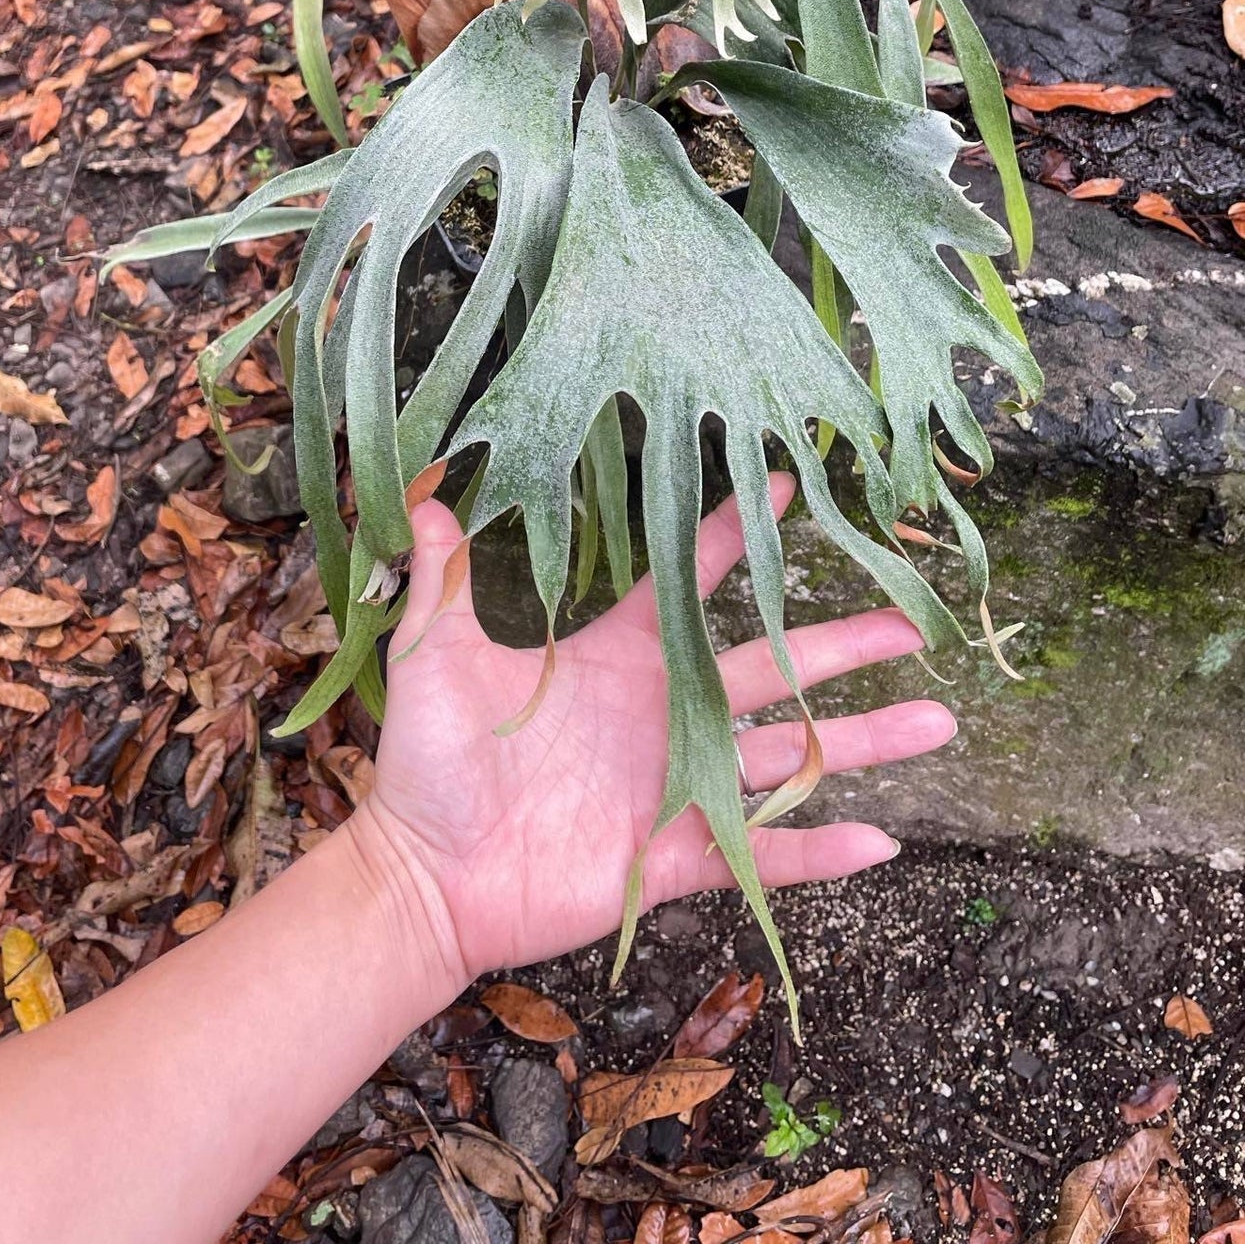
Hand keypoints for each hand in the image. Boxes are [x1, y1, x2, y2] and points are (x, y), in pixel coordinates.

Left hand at [354, 478, 954, 983]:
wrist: (423, 874)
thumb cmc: (427, 761)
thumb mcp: (434, 656)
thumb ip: (443, 580)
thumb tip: (421, 493)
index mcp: (618, 657)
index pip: (688, 584)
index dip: (731, 535)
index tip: (782, 484)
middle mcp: (662, 713)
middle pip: (771, 669)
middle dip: (843, 644)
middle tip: (913, 619)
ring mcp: (675, 786)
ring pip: (788, 757)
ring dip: (863, 741)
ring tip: (938, 720)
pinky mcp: (676, 856)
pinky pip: (762, 851)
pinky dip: (820, 850)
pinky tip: (884, 843)